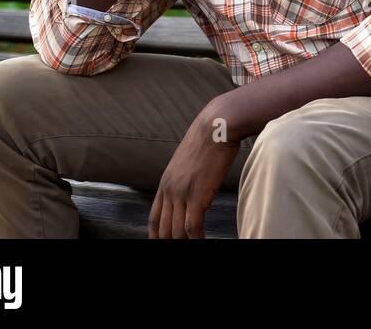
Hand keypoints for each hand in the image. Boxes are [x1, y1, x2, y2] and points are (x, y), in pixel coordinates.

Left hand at [149, 104, 239, 238]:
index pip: (154, 218)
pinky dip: (196, 238)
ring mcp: (182, 193)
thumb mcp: (189, 159)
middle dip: (170, 241)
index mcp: (166, 182)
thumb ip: (186, 176)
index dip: (156, 235)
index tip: (161, 241)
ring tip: (194, 244)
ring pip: (176, 231)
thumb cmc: (209, 138)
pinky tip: (202, 241)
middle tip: (180, 246)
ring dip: (185, 242)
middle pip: (163, 229)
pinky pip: (192, 227)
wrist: (216, 126)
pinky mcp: (197, 195)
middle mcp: (169, 190)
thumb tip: (194, 186)